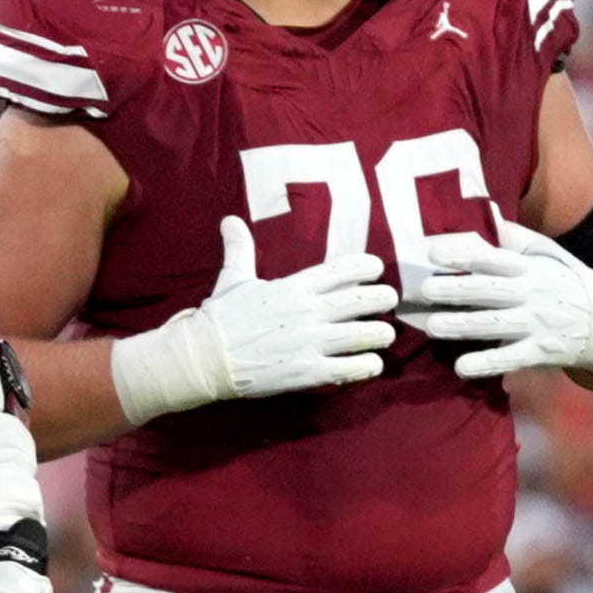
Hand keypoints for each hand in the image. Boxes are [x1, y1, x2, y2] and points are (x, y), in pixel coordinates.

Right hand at [111, 220, 393, 421]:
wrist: (202, 358)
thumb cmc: (219, 317)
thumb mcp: (232, 279)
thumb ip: (239, 248)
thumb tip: (229, 220)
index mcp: (294, 287)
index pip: (343, 270)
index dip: (368, 267)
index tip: (376, 270)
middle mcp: (308, 312)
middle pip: (363, 301)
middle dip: (384, 299)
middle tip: (390, 301)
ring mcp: (310, 343)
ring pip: (365, 335)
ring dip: (381, 334)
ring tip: (385, 335)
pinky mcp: (308, 372)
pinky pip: (351, 368)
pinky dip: (368, 365)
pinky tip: (372, 364)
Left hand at [400, 223, 592, 382]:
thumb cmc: (564, 281)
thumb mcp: (546, 253)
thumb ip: (513, 236)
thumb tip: (485, 208)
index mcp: (530, 267)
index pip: (495, 258)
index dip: (465, 254)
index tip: (434, 252)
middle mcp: (532, 294)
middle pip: (490, 291)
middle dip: (457, 290)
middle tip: (425, 289)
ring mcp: (536, 325)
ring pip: (495, 326)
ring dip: (462, 326)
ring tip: (431, 326)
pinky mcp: (539, 353)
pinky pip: (510, 359)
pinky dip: (487, 364)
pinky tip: (461, 367)